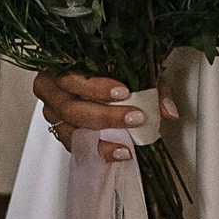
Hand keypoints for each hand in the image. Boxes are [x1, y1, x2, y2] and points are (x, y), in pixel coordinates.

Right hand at [34, 70, 174, 159]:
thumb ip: (152, 87)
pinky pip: (74, 145)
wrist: (92, 76)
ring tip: (126, 145)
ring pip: (69, 130)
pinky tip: (118, 153)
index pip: (72, 76)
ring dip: (100, 140)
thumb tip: (167, 111)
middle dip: (104, 115)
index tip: (123, 92)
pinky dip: (97, 151)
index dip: (95, 87)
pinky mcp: (60, 130)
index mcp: (61, 65)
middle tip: (133, 117)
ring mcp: (53, 111)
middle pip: (70, 107)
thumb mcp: (132, 69)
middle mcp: (51, 89)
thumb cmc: (107, 67)